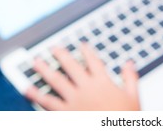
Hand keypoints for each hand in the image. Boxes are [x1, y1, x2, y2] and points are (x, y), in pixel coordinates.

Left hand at [25, 43, 139, 110]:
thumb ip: (130, 78)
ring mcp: (74, 101)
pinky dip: (37, 95)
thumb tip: (129, 63)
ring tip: (36, 62)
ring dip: (45, 70)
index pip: (93, 62)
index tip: (82, 44)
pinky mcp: (65, 114)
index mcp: (103, 83)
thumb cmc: (125, 118)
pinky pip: (48, 103)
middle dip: (61, 55)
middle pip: (71, 66)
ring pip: (56, 81)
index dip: (87, 51)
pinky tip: (28, 90)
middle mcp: (86, 88)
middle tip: (53, 47)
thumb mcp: (133, 96)